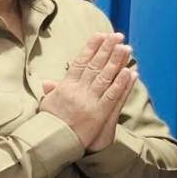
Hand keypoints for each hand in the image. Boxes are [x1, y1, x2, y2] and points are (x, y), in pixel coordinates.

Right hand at [39, 33, 130, 148]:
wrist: (53, 142)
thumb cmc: (50, 123)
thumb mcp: (46, 104)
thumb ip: (51, 92)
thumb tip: (49, 82)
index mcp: (65, 86)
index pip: (80, 62)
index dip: (91, 47)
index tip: (99, 35)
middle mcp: (78, 91)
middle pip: (95, 66)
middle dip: (107, 49)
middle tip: (117, 36)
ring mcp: (90, 101)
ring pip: (106, 77)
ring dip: (117, 61)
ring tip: (126, 48)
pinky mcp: (100, 113)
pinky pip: (113, 95)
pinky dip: (122, 83)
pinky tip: (130, 72)